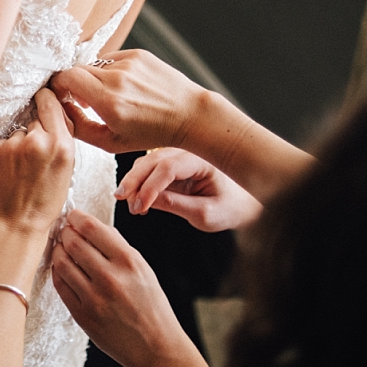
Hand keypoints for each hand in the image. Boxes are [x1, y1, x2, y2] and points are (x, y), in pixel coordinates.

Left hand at [0, 87, 75, 233]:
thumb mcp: (67, 169)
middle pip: (35, 119)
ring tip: (22, 169)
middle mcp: (37, 140)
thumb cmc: (44, 201)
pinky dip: (5, 153)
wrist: (16, 222)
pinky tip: (9, 171)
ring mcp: (13, 145)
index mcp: (60, 144)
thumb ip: (63, 139)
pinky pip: (3, 143)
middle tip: (36, 156)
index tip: (43, 97)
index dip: (46, 99)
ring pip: (18, 133)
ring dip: (20, 144)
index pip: (50, 102)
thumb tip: (56, 112)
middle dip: (36, 131)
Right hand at [49, 50, 208, 152]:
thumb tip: (60, 108)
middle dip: (73, 84)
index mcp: (109, 102)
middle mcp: (118, 78)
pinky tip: (124, 87)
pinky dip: (110, 72)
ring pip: (94, 65)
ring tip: (108, 96)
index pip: (66, 77)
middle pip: (76, 70)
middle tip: (82, 100)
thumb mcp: (111, 143)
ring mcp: (129, 63)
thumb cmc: (151, 133)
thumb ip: (79, 127)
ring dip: (93, 79)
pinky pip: (111, 59)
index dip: (58, 86)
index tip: (63, 97)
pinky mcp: (138, 54)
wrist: (189, 114)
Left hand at [51, 210, 195, 366]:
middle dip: (65, 232)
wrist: (156, 347)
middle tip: (64, 231)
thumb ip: (119, 247)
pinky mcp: (82, 315)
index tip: (73, 216)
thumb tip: (95, 228)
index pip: (92, 228)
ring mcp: (94, 298)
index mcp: (129, 261)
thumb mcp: (144, 270)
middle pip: (73, 242)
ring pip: (62, 263)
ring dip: (58, 251)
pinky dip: (58, 272)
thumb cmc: (152, 307)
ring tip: (61, 248)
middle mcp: (110, 278)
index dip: (77, 217)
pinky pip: (60, 285)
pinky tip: (62, 268)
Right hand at [116, 148, 261, 231]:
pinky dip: (138, 182)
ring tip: (130, 205)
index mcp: (203, 160)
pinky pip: (148, 168)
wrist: (244, 203)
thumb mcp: (207, 214)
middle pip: (152, 160)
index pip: (168, 167)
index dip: (150, 187)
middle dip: (134, 180)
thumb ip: (177, 206)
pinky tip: (137, 200)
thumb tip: (146, 202)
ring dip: (133, 181)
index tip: (139, 207)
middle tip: (122, 201)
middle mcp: (189, 152)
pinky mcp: (172, 165)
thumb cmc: (231, 208)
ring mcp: (179, 156)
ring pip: (146, 162)